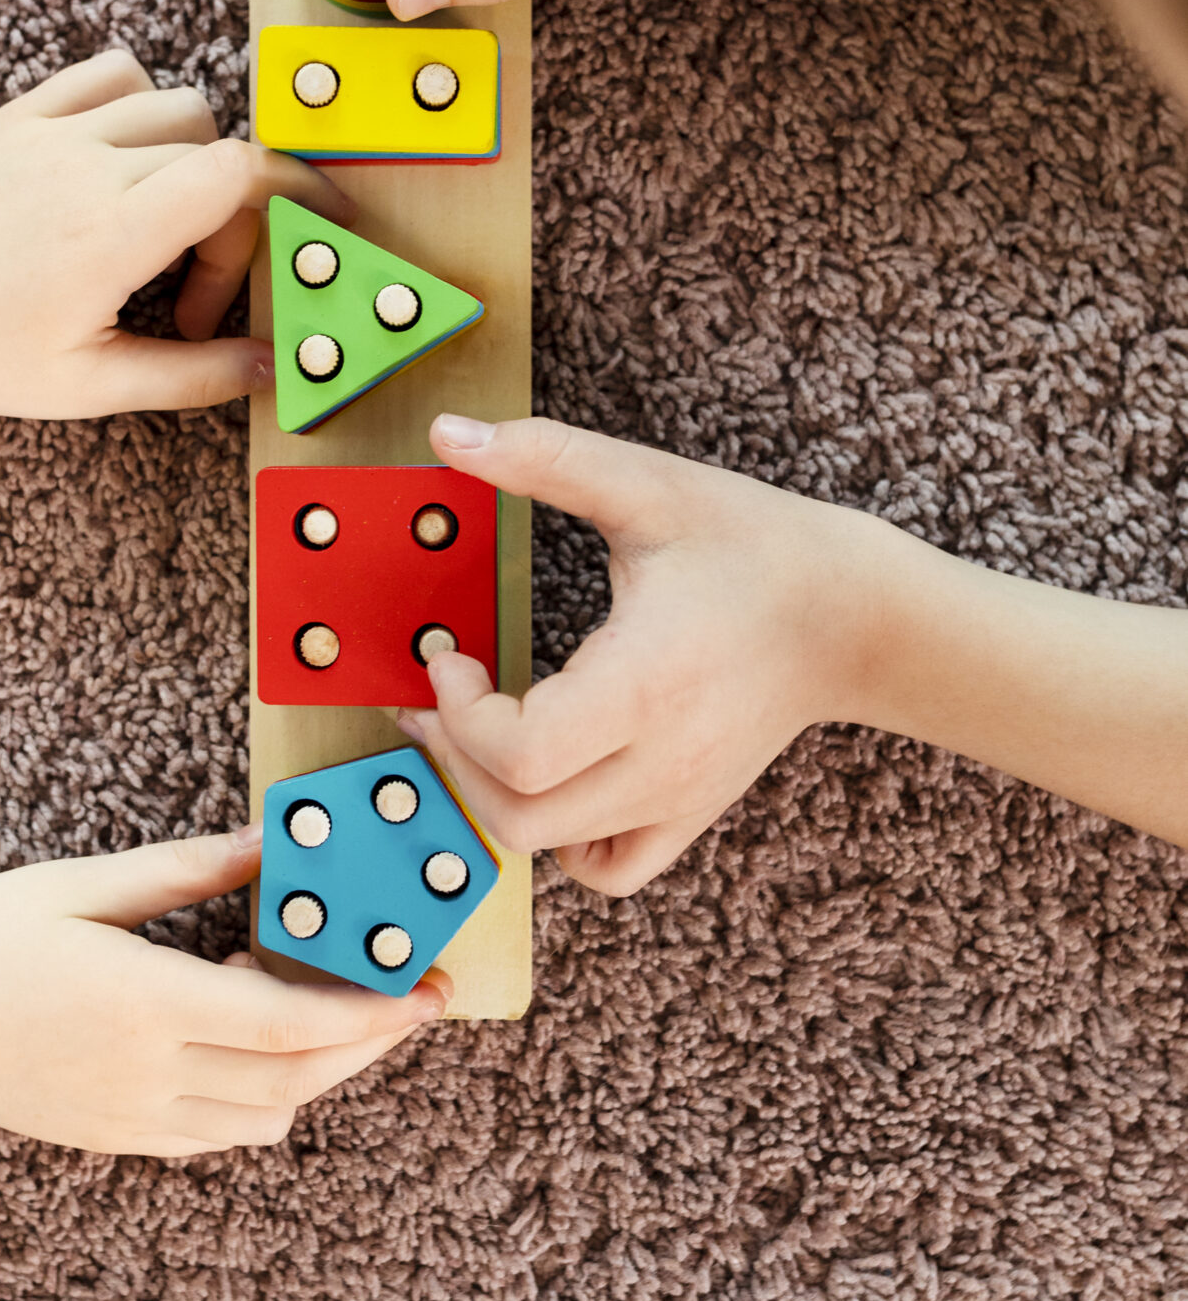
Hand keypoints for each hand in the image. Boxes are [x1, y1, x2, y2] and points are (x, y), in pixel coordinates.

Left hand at [0, 48, 354, 416]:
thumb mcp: (89, 388)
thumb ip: (193, 377)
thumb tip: (272, 369)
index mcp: (110, 235)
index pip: (237, 173)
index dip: (296, 190)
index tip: (321, 222)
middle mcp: (85, 168)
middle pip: (214, 150)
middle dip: (230, 220)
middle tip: (189, 295)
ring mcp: (49, 132)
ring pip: (171, 102)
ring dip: (192, 158)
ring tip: (158, 231)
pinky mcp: (17, 116)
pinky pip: (108, 75)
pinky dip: (138, 105)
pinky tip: (121, 166)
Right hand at [0, 825, 451, 1161]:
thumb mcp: (81, 885)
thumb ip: (185, 870)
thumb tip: (271, 840)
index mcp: (143, 1002)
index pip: (288, 1023)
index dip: (368, 1013)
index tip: (422, 991)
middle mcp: (147, 1074)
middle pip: (295, 1077)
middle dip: (368, 1043)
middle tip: (415, 1001)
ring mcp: (131, 1118)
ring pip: (265, 1115)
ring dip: (319, 1072)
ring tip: (341, 1012)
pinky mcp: (116, 1138)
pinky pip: (219, 1134)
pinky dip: (265, 1097)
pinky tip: (264, 1044)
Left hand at [394, 414, 885, 897]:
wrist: (859, 616)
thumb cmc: (757, 545)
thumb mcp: (649, 485)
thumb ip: (545, 457)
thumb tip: (447, 432)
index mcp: (645, 684)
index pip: (523, 752)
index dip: (461, 712)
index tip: (448, 653)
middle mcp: (660, 760)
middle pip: (520, 814)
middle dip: (455, 756)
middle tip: (441, 694)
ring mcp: (675, 798)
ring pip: (550, 847)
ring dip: (491, 793)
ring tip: (477, 728)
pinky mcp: (688, 812)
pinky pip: (607, 867)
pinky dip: (559, 841)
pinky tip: (549, 777)